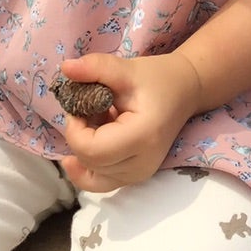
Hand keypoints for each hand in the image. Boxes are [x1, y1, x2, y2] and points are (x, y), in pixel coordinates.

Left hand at [56, 51, 202, 192]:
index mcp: (143, 136)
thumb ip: (96, 67)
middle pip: (89, 162)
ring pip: (90, 174)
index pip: (91, 150)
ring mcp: (140, 175)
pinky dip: (88, 164)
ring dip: (85, 148)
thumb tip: (66, 67)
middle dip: (79, 135)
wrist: (185, 91)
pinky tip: (89, 145)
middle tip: (91, 110)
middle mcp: (143, 163)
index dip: (75, 129)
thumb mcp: (126, 68)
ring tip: (100, 123)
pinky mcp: (135, 178)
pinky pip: (98, 182)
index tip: (81, 105)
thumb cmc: (157, 78)